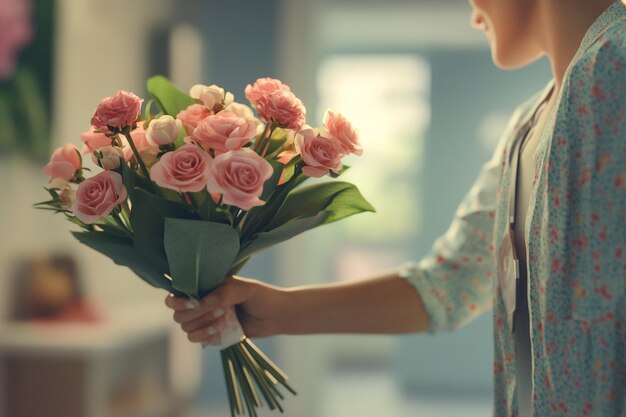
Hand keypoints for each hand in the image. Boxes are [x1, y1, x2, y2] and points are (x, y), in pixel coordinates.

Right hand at [165, 275, 286, 345]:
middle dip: (196, 314)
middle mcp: (201, 303)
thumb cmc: (261, 297)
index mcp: (205, 287)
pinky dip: (204, 336)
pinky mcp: (211, 335)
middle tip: (221, 310)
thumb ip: (224, 293)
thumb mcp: (245, 289)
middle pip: (178, 313)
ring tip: (223, 319)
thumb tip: (201, 302)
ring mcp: (205, 320)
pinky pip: (195, 339)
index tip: (195, 303)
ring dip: (202, 324)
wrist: (275, 316)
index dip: (179, 300)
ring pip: (185, 327)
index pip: (177, 293)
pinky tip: (218, 331)